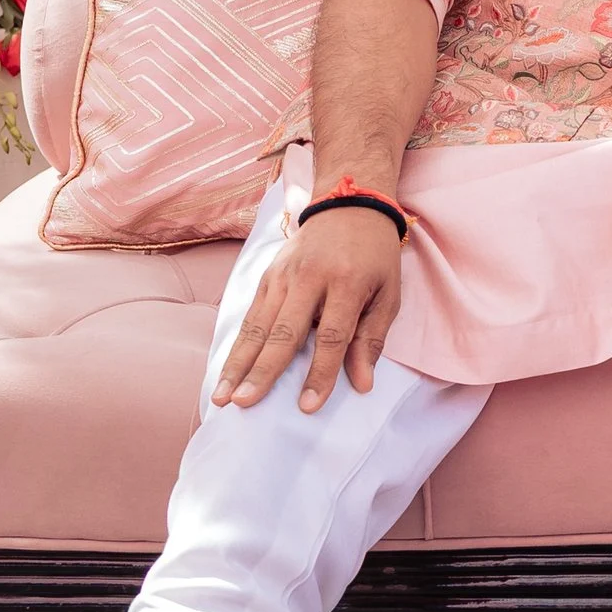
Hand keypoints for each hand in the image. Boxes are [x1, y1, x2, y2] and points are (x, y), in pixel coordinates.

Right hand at [212, 208, 403, 412]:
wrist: (350, 205)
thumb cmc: (375, 257)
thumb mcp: (388, 294)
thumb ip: (372, 339)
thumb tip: (362, 384)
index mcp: (347, 282)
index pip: (331, 336)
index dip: (320, 372)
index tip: (307, 406)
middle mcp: (310, 277)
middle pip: (283, 331)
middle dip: (262, 370)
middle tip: (244, 402)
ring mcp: (283, 274)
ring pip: (257, 325)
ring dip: (237, 363)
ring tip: (222, 395)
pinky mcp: (267, 274)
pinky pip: (250, 315)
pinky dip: (237, 345)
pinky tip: (225, 371)